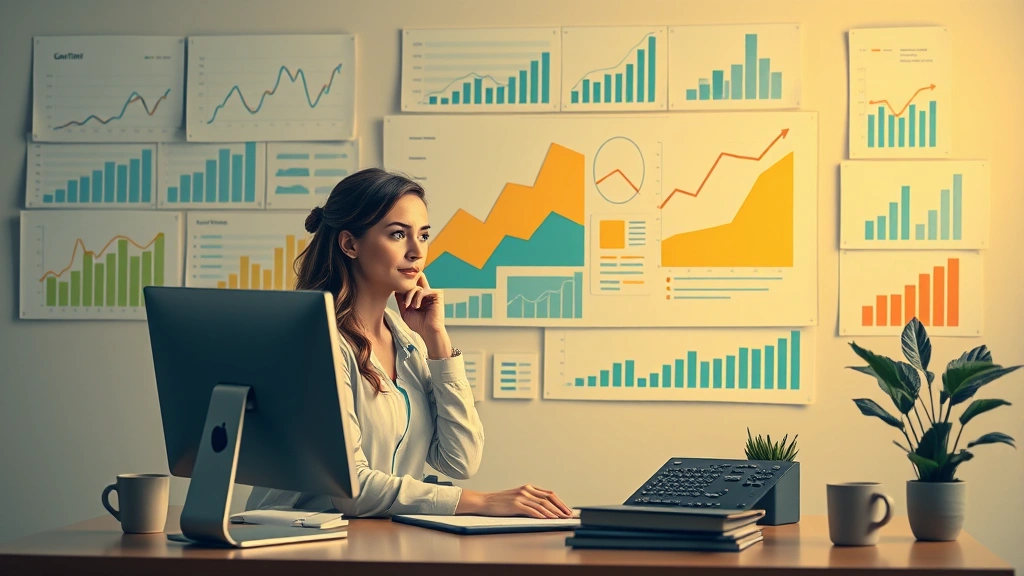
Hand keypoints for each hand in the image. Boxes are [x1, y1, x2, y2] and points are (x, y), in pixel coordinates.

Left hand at [396, 273, 444, 336]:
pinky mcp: (437, 294)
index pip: (411, 283)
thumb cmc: (418, 324)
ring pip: (416, 286)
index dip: (402, 286)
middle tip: (402, 295)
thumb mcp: (405, 310)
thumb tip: (395, 288)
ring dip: (409, 296)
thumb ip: (401, 299)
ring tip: (409, 306)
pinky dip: (417, 298)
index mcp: (419, 295)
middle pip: (416, 278)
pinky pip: (423, 290)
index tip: (397, 294)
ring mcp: (432, 292)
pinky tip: (416, 306)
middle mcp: (426, 292)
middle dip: (406, 286)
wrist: (428, 332)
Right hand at [456, 485, 572, 518]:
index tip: (568, 510)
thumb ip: (530, 500)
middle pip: (549, 498)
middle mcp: (526, 490)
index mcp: (528, 488)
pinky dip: (541, 515)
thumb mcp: (518, 498)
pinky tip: (547, 519)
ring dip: (553, 512)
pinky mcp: (515, 504)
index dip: (560, 502)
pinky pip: (531, 510)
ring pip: (542, 505)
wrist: (485, 501)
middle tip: (569, 516)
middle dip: (560, 508)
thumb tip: (545, 510)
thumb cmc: (501, 502)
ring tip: (561, 519)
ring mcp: (521, 497)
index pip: (549, 494)